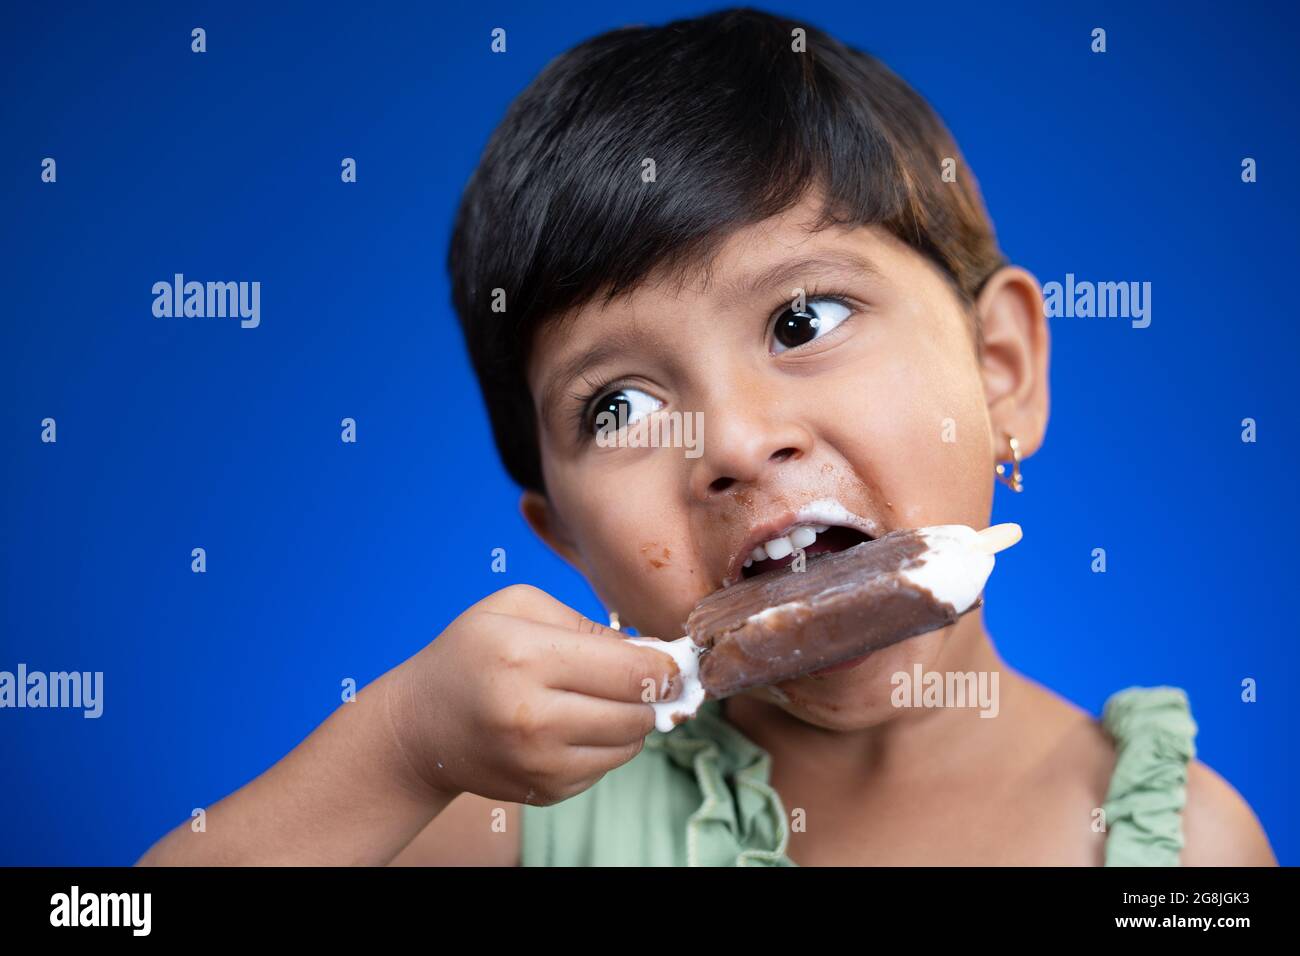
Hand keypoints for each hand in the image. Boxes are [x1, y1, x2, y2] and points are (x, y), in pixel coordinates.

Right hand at [386, 584, 682, 805]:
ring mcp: (537, 762)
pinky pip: (606, 768)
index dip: (667, 665)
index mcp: (527, 657)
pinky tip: (577, 723)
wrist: (421, 725)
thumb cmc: (474, 652)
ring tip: (605, 697)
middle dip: (653, 694)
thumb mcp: (517, 607)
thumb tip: (654, 654)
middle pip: (638, 712)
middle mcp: (532, 716)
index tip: (675, 659)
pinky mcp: (544, 791)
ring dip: (632, 720)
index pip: (633, 670)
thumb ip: (590, 624)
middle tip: (648, 677)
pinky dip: (605, 745)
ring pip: (629, 745)